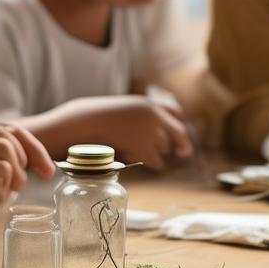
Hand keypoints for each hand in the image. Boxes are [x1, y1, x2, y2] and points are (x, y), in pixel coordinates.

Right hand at [0, 123, 53, 209]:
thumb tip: (32, 163)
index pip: (11, 133)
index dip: (35, 150)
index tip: (46, 170)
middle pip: (8, 147)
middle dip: (22, 167)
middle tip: (21, 182)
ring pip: (4, 169)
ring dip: (13, 183)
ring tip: (7, 191)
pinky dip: (2, 197)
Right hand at [45, 95, 193, 169]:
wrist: (86, 123)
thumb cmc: (100, 118)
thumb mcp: (126, 111)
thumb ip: (142, 118)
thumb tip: (160, 134)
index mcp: (150, 104)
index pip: (176, 112)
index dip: (179, 122)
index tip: (181, 131)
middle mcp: (155, 116)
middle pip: (179, 133)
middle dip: (180, 143)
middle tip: (183, 152)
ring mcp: (151, 132)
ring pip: (165, 149)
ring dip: (158, 153)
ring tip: (139, 151)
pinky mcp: (145, 149)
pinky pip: (156, 162)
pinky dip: (150, 163)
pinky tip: (138, 159)